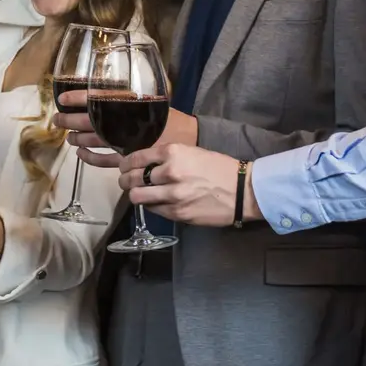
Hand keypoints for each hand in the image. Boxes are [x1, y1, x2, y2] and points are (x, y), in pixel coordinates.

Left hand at [55, 94, 195, 168]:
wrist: (187, 138)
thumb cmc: (168, 117)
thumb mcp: (150, 100)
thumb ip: (128, 97)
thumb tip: (103, 92)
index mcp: (128, 104)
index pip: (96, 98)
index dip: (77, 98)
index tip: (62, 97)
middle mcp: (123, 123)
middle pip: (88, 120)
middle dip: (69, 119)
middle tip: (57, 118)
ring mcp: (123, 142)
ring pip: (92, 140)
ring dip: (76, 138)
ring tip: (68, 136)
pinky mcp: (127, 158)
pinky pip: (103, 161)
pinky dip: (89, 158)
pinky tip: (81, 154)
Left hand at [119, 142, 258, 227]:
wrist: (242, 190)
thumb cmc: (219, 168)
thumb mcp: (191, 152)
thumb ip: (167, 157)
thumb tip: (145, 164)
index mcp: (173, 152)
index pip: (136, 158)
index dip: (125, 164)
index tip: (124, 167)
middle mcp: (169, 172)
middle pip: (132, 178)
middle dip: (125, 180)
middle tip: (126, 182)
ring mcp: (173, 194)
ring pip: (137, 197)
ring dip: (134, 195)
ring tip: (138, 194)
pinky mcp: (178, 213)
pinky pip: (153, 210)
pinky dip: (151, 206)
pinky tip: (155, 202)